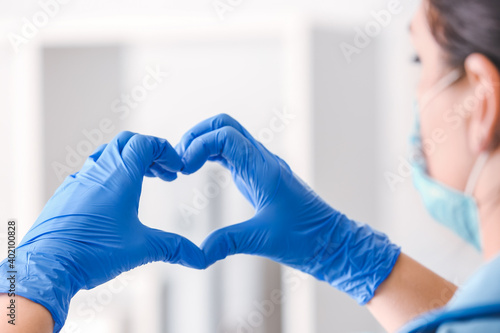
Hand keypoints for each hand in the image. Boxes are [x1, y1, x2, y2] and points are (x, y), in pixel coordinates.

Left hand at [0, 132, 205, 331]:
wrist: (47, 266)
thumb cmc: (91, 252)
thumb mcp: (142, 248)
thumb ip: (175, 248)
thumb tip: (200, 258)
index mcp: (119, 177)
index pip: (144, 144)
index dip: (165, 150)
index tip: (175, 166)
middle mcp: (98, 172)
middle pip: (126, 143)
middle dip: (149, 152)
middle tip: (163, 171)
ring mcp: (79, 181)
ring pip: (107, 154)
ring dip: (128, 161)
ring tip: (142, 180)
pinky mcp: (66, 193)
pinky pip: (91, 171)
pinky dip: (109, 173)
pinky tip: (114, 197)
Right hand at [177, 114, 400, 304]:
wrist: (329, 240)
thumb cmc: (305, 237)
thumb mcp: (263, 240)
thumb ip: (228, 242)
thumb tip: (199, 253)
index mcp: (263, 170)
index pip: (225, 136)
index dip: (199, 144)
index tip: (184, 168)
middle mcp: (262, 161)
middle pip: (225, 125)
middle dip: (198, 134)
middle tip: (180, 159)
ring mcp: (262, 165)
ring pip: (229, 135)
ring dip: (205, 142)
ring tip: (185, 163)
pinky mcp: (260, 175)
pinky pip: (233, 153)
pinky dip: (213, 153)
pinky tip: (201, 168)